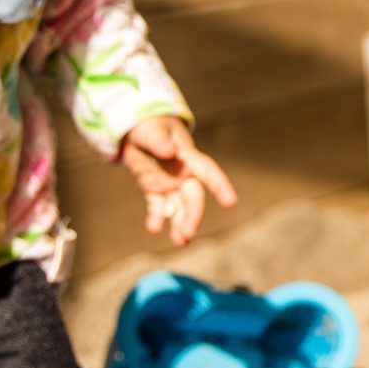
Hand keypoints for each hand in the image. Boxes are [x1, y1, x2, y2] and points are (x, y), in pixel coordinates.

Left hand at [120, 116, 235, 245]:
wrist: (137, 129)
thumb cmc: (148, 125)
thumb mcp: (151, 130)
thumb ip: (159, 141)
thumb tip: (169, 151)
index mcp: (187, 156)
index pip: (208, 171)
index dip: (220, 186)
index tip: (231, 202)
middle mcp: (183, 173)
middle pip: (193, 198)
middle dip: (193, 217)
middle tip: (187, 235)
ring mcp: (170, 183)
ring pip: (179, 207)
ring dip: (179, 224)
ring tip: (179, 242)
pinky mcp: (155, 189)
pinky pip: (158, 207)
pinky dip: (157, 218)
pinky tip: (154, 228)